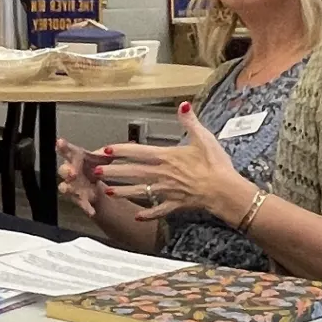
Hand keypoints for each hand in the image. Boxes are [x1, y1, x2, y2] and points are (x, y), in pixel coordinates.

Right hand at [56, 138, 107, 217]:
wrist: (94, 186)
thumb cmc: (93, 167)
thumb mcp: (101, 158)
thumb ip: (106, 154)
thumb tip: (118, 148)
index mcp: (75, 158)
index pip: (66, 150)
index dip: (62, 146)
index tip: (60, 142)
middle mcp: (70, 171)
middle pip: (63, 170)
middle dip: (66, 171)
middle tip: (72, 172)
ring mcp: (72, 186)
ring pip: (65, 187)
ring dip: (68, 188)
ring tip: (72, 189)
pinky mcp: (78, 199)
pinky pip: (80, 203)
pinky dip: (86, 207)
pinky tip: (92, 212)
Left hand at [96, 102, 255, 222]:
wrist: (225, 191)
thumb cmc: (215, 164)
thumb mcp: (204, 138)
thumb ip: (190, 122)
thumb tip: (183, 105)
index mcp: (167, 157)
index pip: (138, 152)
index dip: (120, 150)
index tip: (104, 150)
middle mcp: (162, 174)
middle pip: (133, 172)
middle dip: (114, 172)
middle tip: (96, 173)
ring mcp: (168, 191)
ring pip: (141, 192)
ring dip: (124, 191)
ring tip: (109, 192)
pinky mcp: (176, 204)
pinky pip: (159, 210)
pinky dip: (148, 213)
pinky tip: (138, 215)